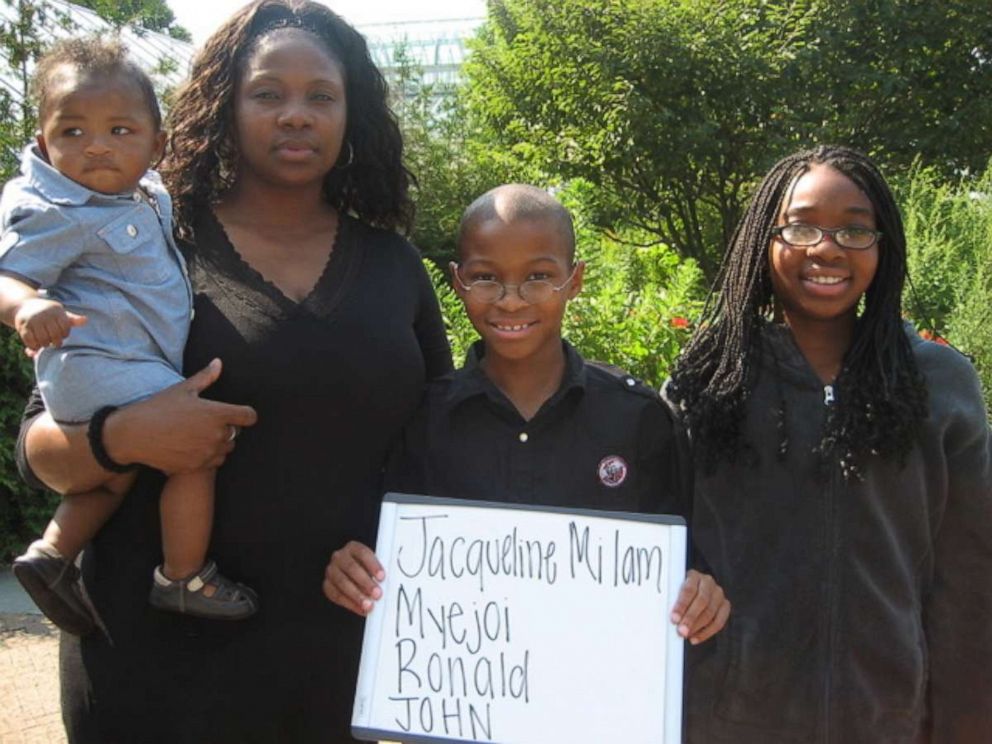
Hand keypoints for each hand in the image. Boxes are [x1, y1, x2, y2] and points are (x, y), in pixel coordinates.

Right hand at [14, 298, 85, 349]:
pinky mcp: (22, 326)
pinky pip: (30, 341)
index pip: (65, 328)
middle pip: (55, 336)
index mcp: (56, 311)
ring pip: (43, 340)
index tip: (62, 335)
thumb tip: (86, 320)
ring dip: (45, 345)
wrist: (25, 305)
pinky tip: (36, 345)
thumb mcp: (61, 314)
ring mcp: (33, 320)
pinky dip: (33, 346)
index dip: (64, 334)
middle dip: (56, 342)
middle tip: (54, 342)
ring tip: (46, 343)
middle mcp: (45, 315)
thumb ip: (72, 319)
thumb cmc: (48, 313)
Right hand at [104, 359, 257, 473]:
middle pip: (236, 434)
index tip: (238, 414)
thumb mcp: (182, 389)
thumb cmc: (158, 408)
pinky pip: (213, 462)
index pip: (249, 416)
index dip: (245, 414)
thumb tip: (218, 362)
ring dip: (219, 444)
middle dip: (227, 428)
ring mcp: (207, 452)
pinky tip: (193, 448)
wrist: (134, 435)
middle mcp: (216, 434)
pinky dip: (208, 456)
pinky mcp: (197, 466)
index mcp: (216, 413)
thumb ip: (205, 377)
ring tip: (200, 436)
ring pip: (226, 449)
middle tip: (207, 423)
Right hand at [323, 541, 384, 616]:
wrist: (351, 575)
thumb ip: (378, 571)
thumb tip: (389, 583)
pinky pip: (336, 595)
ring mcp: (331, 570)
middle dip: (365, 582)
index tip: (382, 577)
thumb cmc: (366, 569)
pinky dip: (350, 604)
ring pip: (342, 582)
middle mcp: (339, 557)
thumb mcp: (373, 565)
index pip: (363, 553)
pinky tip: (361, 610)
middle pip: (351, 568)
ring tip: (369, 605)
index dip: (372, 565)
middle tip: (377, 594)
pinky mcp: (327, 585)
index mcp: (353, 547)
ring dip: (357, 595)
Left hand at [670, 569, 730, 644]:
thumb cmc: (680, 592)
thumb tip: (665, 615)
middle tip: (681, 631)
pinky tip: (696, 638)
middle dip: (690, 618)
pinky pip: (719, 622)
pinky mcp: (725, 605)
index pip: (689, 590)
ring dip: (697, 627)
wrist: (695, 589)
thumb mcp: (674, 590)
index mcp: (693, 576)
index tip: (674, 618)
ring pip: (710, 612)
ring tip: (687, 635)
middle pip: (702, 601)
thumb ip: (671, 599)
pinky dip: (706, 632)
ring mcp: (718, 594)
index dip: (681, 605)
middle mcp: (708, 583)